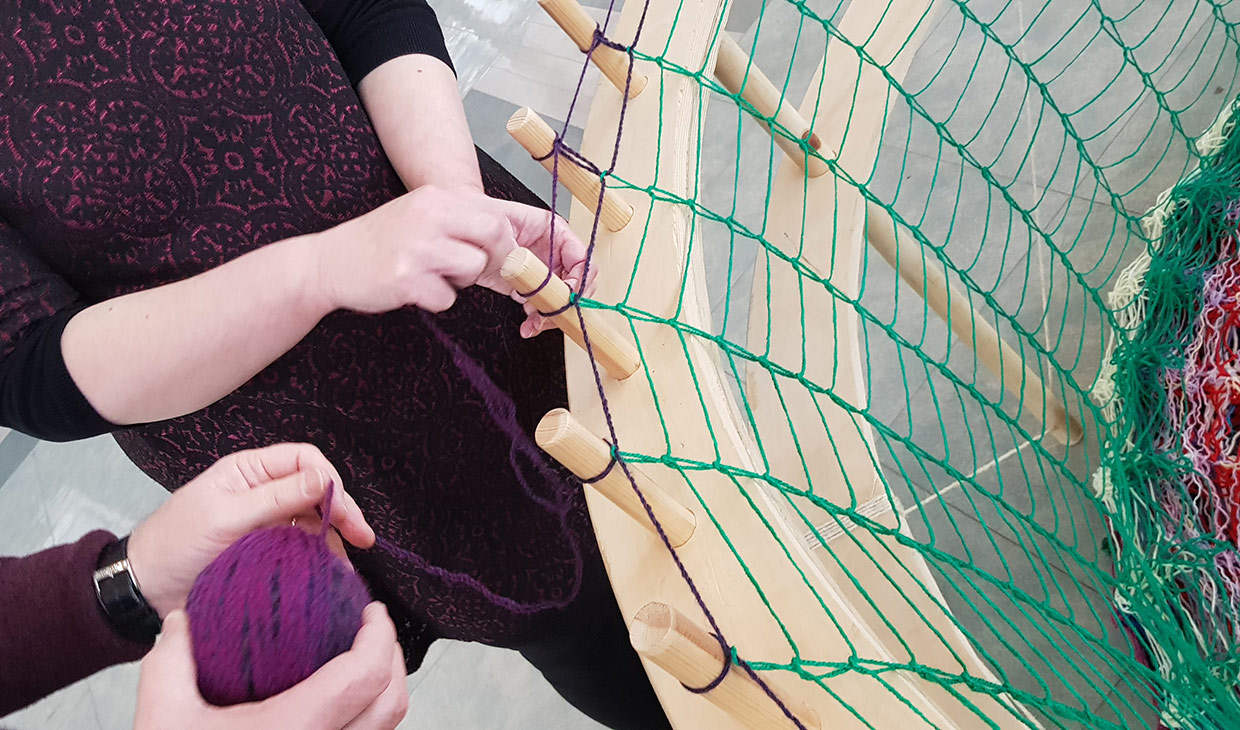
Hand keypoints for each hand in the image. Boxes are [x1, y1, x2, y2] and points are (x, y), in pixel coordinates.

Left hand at [127, 444, 374, 617]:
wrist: (143, 591)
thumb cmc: (175, 545)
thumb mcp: (225, 516)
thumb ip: (276, 497)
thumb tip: (324, 478)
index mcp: (249, 471)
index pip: (304, 461)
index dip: (329, 481)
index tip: (344, 511)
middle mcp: (262, 492)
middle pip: (316, 491)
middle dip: (342, 510)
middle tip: (362, 537)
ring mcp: (267, 523)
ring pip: (314, 521)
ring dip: (333, 538)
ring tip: (345, 563)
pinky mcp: (268, 552)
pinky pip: (302, 548)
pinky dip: (319, 558)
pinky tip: (330, 571)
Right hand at [135, 604, 407, 729]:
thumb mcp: (164, 719)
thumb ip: (171, 663)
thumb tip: (180, 620)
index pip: (366, 676)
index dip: (380, 635)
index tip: (371, 611)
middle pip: (392, 703)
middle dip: (391, 657)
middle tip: (371, 629)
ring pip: (386, 729)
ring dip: (385, 689)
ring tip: (361, 660)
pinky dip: (370, 717)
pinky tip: (343, 700)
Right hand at [312, 185, 591, 334]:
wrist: (327, 263)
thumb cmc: (384, 248)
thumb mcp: (429, 226)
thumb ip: (474, 238)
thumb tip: (525, 265)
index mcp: (443, 198)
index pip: (508, 217)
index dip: (539, 247)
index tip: (557, 273)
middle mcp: (433, 212)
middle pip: (498, 239)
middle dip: (496, 265)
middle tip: (471, 273)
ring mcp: (419, 244)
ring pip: (474, 270)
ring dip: (458, 281)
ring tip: (427, 273)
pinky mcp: (405, 275)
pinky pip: (446, 297)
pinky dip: (435, 299)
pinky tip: (409, 287)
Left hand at [475, 199, 594, 338]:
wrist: (460, 238)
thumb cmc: (479, 223)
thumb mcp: (499, 235)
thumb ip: (521, 256)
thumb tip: (536, 279)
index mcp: (553, 230)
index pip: (582, 256)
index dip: (580, 278)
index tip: (568, 294)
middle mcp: (553, 252)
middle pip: (577, 281)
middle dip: (566, 301)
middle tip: (553, 312)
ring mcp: (543, 271)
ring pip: (562, 298)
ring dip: (552, 314)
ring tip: (535, 321)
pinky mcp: (531, 287)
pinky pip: (545, 306)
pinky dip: (539, 319)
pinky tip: (528, 324)